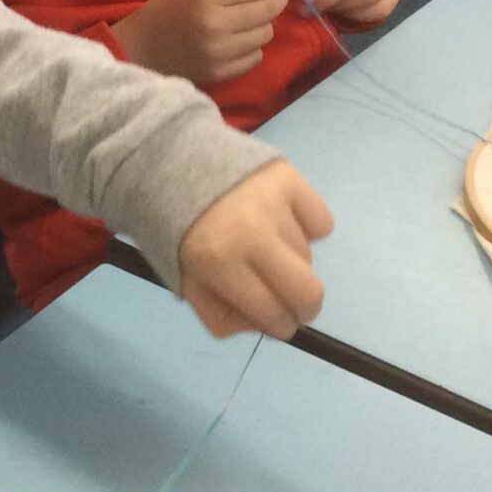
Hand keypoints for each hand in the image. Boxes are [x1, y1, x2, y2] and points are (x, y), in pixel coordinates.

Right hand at [114, 0, 300, 85]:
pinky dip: (251, 46)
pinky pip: (257, 56)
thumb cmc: (170, 7)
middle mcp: (216, 24)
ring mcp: (220, 52)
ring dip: (261, 23)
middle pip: (270, 8)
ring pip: (267, 33)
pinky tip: (232, 40)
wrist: (141, 50)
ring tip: (241, 19)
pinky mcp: (222, 73)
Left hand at [176, 160, 332, 337]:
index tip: (281, 324)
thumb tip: (268, 326)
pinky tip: (281, 221)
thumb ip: (221, 315)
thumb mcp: (183, 281)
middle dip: (305, 309)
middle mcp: (252, 233)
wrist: (170, 163)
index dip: (281, 327)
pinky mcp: (290, 179)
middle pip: (308, 292)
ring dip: (292, 261)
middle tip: (294, 303)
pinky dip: (307, 228)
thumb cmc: (175, 228)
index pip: (272, 313)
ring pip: (308, 256)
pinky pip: (320, 222)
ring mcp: (275, 203)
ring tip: (264, 245)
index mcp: (218, 263)